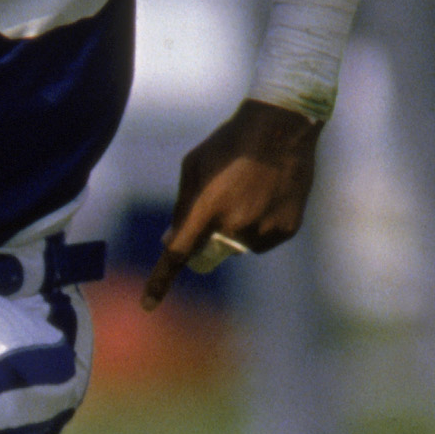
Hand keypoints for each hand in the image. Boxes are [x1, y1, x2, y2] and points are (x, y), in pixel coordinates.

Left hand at [144, 98, 322, 308]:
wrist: (282, 128)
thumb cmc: (230, 143)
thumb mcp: (194, 166)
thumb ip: (183, 206)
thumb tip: (172, 240)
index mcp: (207, 209)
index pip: (178, 254)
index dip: (160, 281)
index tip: (148, 305)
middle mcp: (234, 226)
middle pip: (211, 247)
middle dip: (210, 234)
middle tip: (224, 199)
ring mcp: (263, 231)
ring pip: (239, 246)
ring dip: (238, 229)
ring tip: (251, 191)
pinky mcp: (286, 231)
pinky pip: (263, 240)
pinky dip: (262, 226)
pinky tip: (268, 196)